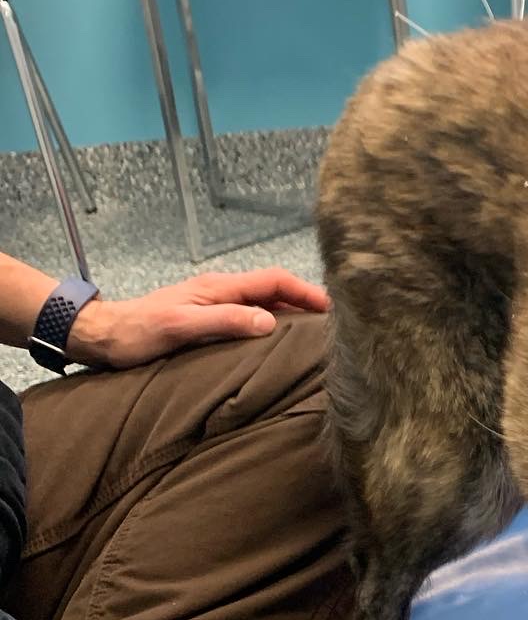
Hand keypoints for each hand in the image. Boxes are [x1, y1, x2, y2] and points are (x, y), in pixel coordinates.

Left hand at [67, 268, 328, 368]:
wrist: (102, 336)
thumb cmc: (137, 333)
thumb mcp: (180, 327)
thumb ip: (225, 320)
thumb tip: (269, 322)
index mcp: (219, 287)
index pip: (274, 279)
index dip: (306, 291)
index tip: (332, 308)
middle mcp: (221, 290)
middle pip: (275, 288)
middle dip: (306, 300)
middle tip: (334, 321)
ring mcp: (215, 303)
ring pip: (265, 302)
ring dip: (291, 312)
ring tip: (315, 332)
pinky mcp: (210, 317)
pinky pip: (251, 314)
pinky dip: (273, 322)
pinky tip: (279, 340)